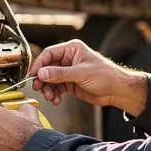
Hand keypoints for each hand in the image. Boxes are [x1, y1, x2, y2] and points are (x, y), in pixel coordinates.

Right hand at [30, 40, 147, 115]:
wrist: (118, 91)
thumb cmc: (106, 75)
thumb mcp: (81, 73)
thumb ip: (60, 74)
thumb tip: (41, 73)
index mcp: (71, 49)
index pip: (49, 54)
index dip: (39, 64)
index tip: (33, 75)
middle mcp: (68, 59)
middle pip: (47, 68)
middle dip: (43, 79)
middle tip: (39, 89)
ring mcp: (68, 72)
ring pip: (50, 80)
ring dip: (48, 89)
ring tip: (50, 97)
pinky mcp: (70, 84)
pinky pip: (56, 88)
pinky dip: (54, 95)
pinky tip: (56, 100)